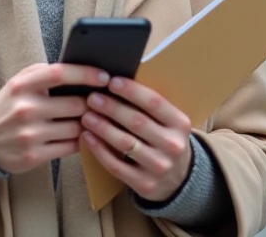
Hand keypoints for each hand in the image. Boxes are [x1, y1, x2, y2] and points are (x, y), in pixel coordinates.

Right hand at [0, 63, 109, 174]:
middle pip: (76, 104)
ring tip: (90, 119)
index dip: (86, 74)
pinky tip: (80, 136)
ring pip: (76, 128)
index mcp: (22, 86)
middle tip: (101, 103)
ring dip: (88, 124)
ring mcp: (30, 134)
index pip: (60, 74)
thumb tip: (79, 69)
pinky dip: (80, 141)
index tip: (104, 76)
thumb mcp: (19, 83)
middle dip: (92, 104)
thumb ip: (43, 73)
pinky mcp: (33, 156)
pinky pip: (70, 147)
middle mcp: (25, 109)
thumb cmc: (9, 106)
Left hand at [80, 76, 193, 202]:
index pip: (154, 103)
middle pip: (137, 122)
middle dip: (111, 107)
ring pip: (125, 143)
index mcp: (180, 124)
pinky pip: (116, 165)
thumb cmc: (165, 139)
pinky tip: (87, 137)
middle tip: (92, 98)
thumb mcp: (168, 122)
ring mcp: (159, 167)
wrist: (178, 179)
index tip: (111, 81)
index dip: (131, 91)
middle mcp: (173, 146)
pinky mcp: (144, 184)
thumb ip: (149, 106)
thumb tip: (114, 82)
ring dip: (102, 127)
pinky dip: (99, 150)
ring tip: (86, 115)